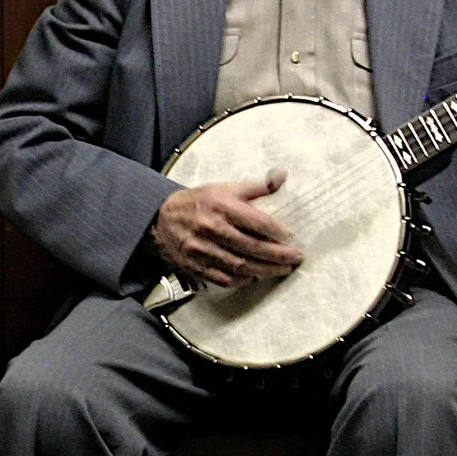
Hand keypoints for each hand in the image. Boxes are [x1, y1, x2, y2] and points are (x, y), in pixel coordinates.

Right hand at [151, 169, 302, 287]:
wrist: (161, 218)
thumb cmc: (199, 202)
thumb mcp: (225, 188)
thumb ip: (257, 185)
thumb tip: (282, 175)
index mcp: (221, 205)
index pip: (256, 221)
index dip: (276, 230)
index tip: (290, 236)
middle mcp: (211, 228)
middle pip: (252, 247)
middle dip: (278, 255)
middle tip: (296, 257)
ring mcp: (202, 250)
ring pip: (240, 265)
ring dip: (265, 270)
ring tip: (283, 269)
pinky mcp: (196, 266)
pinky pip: (223, 278)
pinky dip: (242, 280)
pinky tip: (255, 277)